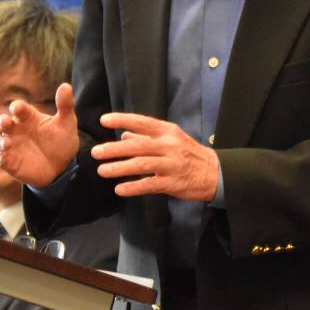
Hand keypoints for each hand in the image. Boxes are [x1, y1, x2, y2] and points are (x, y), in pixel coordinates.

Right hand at [0, 83, 79, 186]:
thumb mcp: (67, 123)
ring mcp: (12, 146)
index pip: (19, 108)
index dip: (17, 107)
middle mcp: (17, 130)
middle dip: (1, 121)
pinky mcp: (9, 162)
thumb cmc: (62, 141)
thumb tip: (66, 85)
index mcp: (29, 117)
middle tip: (5, 123)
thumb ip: (65, 105)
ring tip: (7, 143)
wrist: (62, 166)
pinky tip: (2, 159)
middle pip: (2, 122)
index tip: (17, 108)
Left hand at [91, 113, 219, 201]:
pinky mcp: (173, 183)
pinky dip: (134, 187)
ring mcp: (172, 165)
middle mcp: (169, 146)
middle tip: (96, 152)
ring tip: (102, 170)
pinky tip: (120, 189)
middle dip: (114, 149)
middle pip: (138, 146)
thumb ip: (146, 137)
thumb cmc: (188, 153)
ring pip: (142, 165)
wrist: (213, 173)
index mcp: (168, 132)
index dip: (122, 120)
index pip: (142, 122)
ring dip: (120, 168)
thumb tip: (124, 134)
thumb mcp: (170, 139)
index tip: (103, 120)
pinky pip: (150, 185)